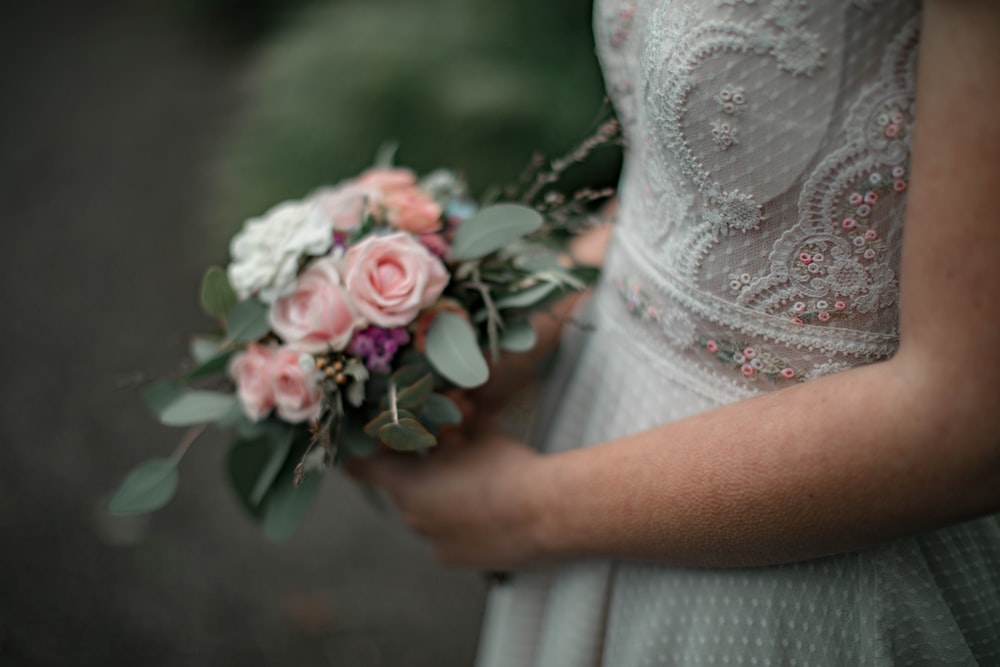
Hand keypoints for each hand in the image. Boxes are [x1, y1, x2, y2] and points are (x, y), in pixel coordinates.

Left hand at [346, 427, 549, 569]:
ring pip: (427, 511)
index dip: (366, 450)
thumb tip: (454, 403)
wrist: (547, 512)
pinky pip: (447, 533)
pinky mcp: (457, 559)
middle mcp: (413, 517)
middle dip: (421, 465)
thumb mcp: (479, 430)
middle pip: (402, 486)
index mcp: (408, 484)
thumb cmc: (508, 466)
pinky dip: (460, 518)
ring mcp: (435, 542)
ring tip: (475, 478)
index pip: (361, 468)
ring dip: (442, 493)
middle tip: (448, 446)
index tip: (378, 438)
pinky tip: (488, 507)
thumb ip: (456, 419)